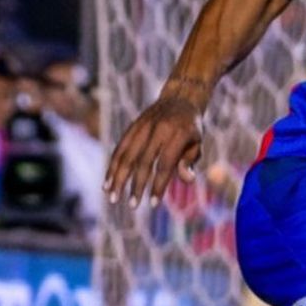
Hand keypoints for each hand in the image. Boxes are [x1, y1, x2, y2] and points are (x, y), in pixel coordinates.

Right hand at [103, 91, 203, 205]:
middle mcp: (157, 130)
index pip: (165, 164)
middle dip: (136, 185)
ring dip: (118, 178)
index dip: (158, 184)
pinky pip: (119, 149)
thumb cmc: (191, 128)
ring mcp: (142, 127)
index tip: (153, 203)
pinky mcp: (132, 128)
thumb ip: (190, 161)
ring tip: (113, 197)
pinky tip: (107, 183)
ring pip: (126, 155)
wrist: (178, 100)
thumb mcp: (197, 143)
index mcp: (177, 134)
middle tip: (132, 205)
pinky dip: (112, 167)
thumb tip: (186, 180)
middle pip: (143, 162)